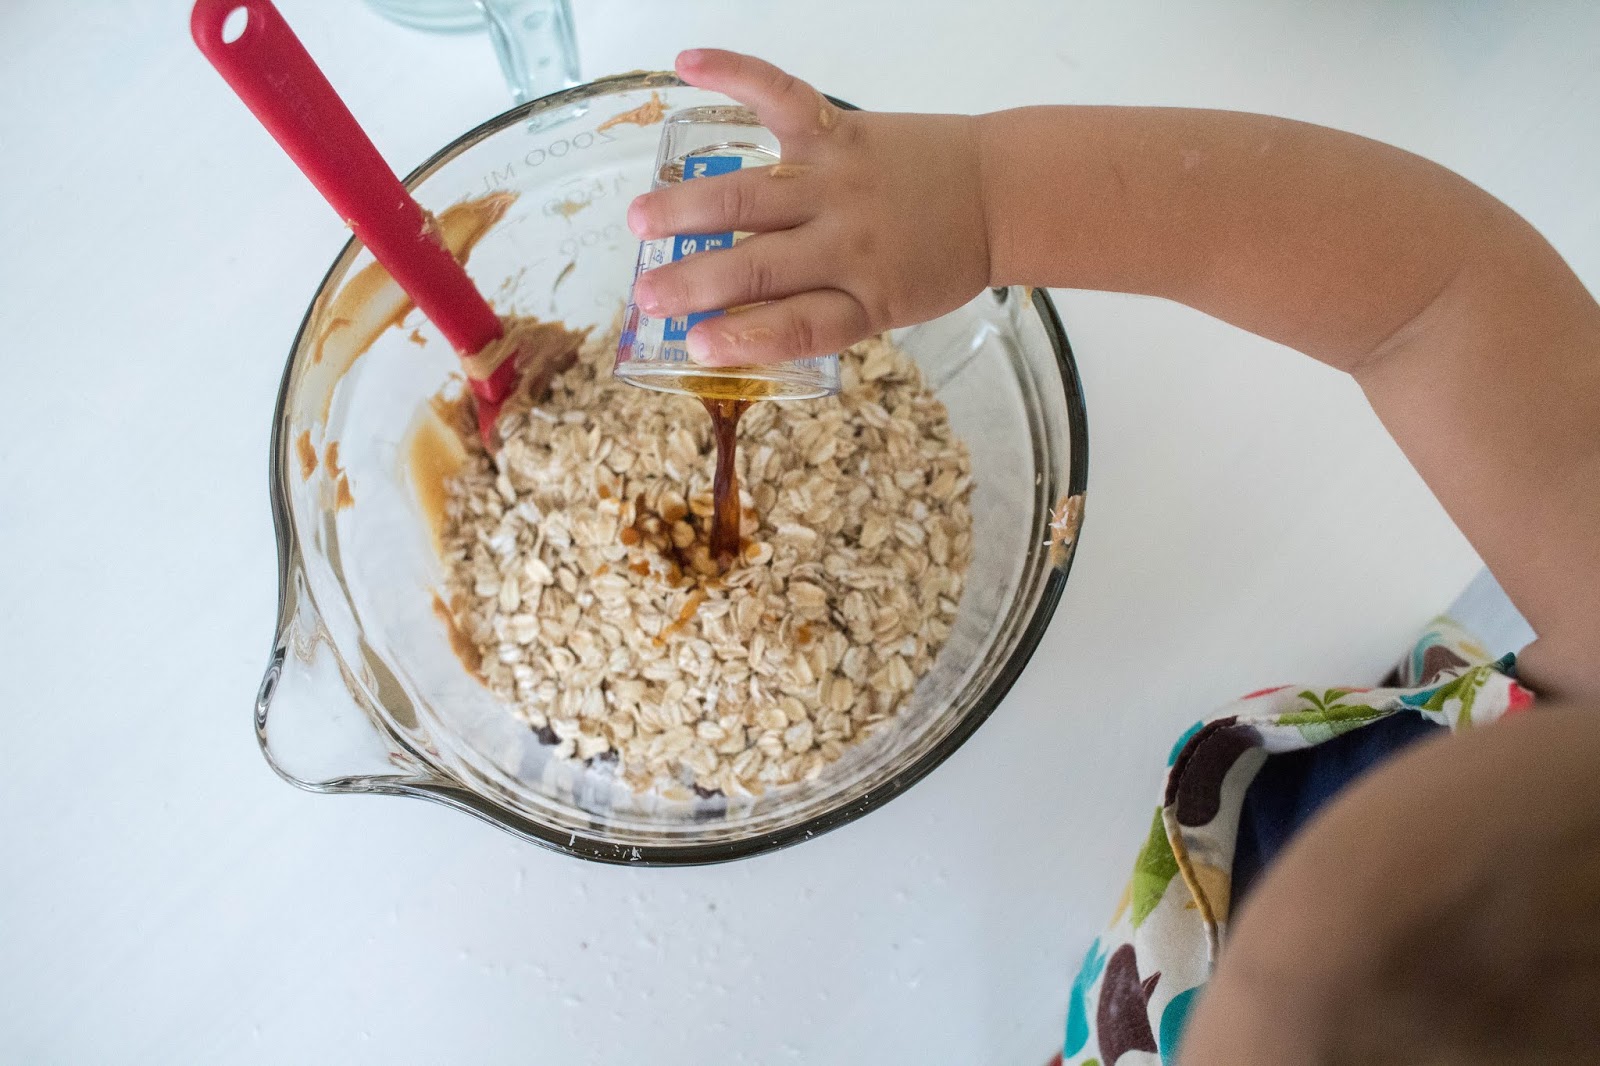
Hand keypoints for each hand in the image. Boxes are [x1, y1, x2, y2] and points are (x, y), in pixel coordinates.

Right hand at [626, 49, 992, 365]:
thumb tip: (731, 328)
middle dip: (697, 282)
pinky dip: (733, 74)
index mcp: (864, 297)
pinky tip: (685, 65)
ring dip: (688, 207)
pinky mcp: (840, 130)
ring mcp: (839, 180)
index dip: (744, 339)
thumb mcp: (888, 307)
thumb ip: (821, 313)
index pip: (798, 325)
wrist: (998, 195)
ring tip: (639, 221)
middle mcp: (847, 241)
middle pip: (762, 265)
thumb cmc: (936, 259)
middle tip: (645, 296)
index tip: (697, 347)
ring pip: (751, 195)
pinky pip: (780, 96)